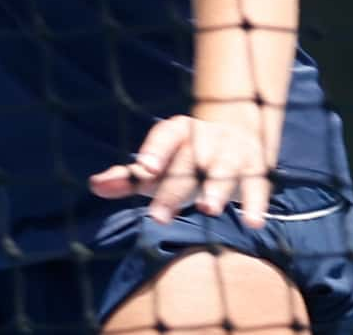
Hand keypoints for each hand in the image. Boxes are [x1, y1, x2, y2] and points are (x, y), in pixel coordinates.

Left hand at [89, 113, 271, 226]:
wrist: (237, 134)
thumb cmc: (187, 159)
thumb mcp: (160, 166)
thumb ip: (129, 176)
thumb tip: (94, 185)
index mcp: (179, 131)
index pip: (165, 136)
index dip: (155, 151)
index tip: (144, 169)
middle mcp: (206, 137)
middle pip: (189, 161)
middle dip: (175, 187)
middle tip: (158, 216)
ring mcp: (232, 150)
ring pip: (224, 167)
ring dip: (216, 186)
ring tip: (208, 207)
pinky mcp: (256, 168)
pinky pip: (258, 184)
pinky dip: (255, 202)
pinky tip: (252, 222)